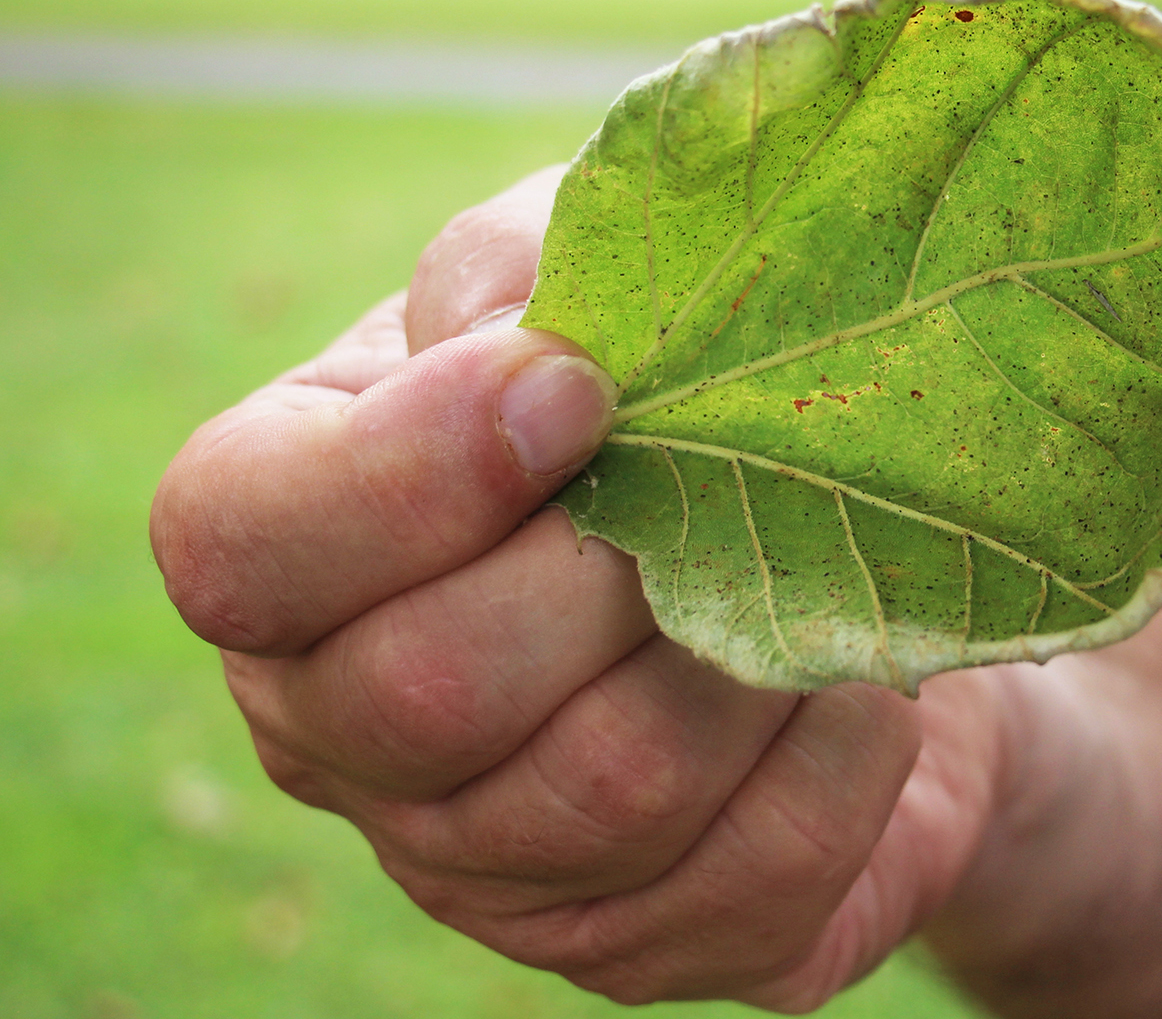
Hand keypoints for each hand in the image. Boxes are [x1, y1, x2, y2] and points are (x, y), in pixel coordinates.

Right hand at [150, 168, 1009, 1008]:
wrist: (843, 564)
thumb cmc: (681, 391)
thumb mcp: (594, 274)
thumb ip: (529, 273)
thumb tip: (529, 342)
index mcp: (288, 547)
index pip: (242, 546)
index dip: (412, 472)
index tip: (579, 389)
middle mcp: (346, 733)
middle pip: (430, 693)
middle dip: (615, 569)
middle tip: (727, 483)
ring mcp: (483, 869)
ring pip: (612, 790)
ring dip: (752, 654)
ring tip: (818, 563)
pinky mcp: (640, 945)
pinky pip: (763, 868)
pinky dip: (849, 748)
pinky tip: (862, 673)